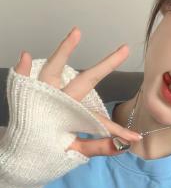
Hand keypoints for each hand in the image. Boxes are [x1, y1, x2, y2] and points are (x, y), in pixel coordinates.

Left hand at [14, 27, 141, 157]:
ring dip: (64, 50)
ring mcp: (40, 97)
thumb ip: (98, 148)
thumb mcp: (74, 153)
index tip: (134, 136)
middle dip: (106, 65)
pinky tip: (25, 55)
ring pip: (52, 71)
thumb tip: (123, 146)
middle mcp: (56, 104)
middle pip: (85, 80)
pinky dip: (23, 68)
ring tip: (76, 32)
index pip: (100, 122)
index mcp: (70, 118)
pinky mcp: (26, 96)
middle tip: (123, 50)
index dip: (118, 130)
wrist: (17, 155)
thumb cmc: (46, 153)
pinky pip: (22, 80)